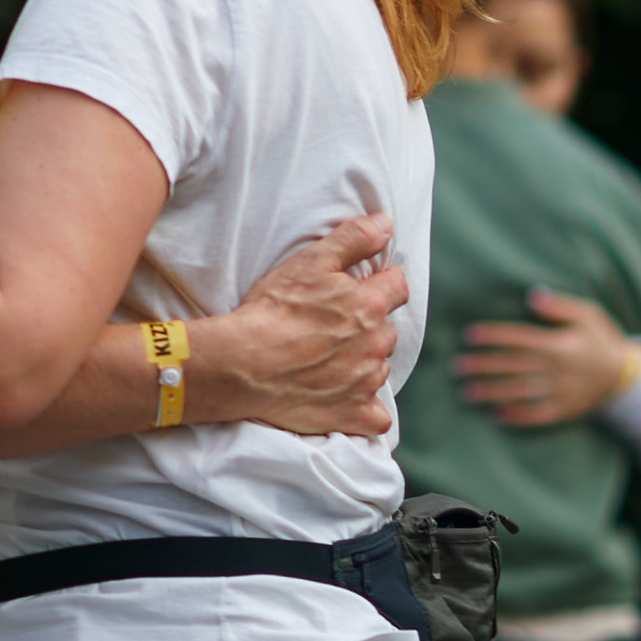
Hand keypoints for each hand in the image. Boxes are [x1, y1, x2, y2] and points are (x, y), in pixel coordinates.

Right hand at [192, 216, 408, 439]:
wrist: (243, 364)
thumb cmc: (273, 310)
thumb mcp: (310, 261)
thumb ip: (354, 239)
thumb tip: (387, 224)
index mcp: (370, 306)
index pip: (397, 286)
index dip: (382, 281)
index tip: (364, 285)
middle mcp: (376, 345)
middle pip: (386, 329)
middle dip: (368, 324)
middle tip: (333, 325)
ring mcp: (367, 383)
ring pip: (379, 367)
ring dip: (363, 361)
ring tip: (327, 359)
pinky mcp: (353, 415)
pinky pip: (376, 416)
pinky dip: (365, 408)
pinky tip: (343, 398)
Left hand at [454, 289, 640, 428]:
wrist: (626, 376)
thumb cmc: (602, 339)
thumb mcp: (588, 314)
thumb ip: (560, 306)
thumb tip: (532, 296)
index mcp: (559, 344)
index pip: (519, 339)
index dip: (493, 336)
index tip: (470, 335)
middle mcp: (556, 369)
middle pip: (513, 366)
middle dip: (484, 366)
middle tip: (458, 366)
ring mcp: (560, 392)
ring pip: (520, 392)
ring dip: (492, 392)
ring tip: (467, 392)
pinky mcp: (564, 410)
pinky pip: (537, 415)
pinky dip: (517, 416)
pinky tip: (497, 415)